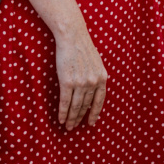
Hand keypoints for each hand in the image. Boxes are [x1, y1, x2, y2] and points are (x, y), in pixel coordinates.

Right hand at [51, 3, 107, 129]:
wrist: (72, 36)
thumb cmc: (82, 47)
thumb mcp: (96, 62)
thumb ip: (96, 76)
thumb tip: (94, 89)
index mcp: (102, 77)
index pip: (99, 101)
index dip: (95, 113)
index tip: (91, 123)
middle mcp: (93, 82)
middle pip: (86, 105)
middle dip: (80, 118)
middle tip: (74, 127)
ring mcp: (81, 83)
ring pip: (76, 106)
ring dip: (71, 118)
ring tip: (67, 126)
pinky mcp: (68, 82)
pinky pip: (65, 102)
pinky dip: (63, 112)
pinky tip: (61, 118)